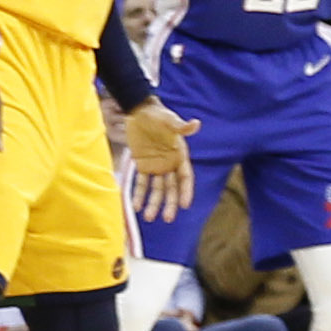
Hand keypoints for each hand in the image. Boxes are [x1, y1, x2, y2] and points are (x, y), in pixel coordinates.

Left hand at [123, 104, 197, 219]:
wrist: (139, 111)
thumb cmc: (158, 115)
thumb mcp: (169, 120)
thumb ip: (180, 126)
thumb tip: (196, 124)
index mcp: (179, 155)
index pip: (185, 177)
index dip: (186, 191)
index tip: (184, 205)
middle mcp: (169, 164)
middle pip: (172, 188)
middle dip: (170, 203)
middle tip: (167, 218)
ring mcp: (156, 166)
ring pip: (157, 189)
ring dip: (154, 203)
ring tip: (149, 216)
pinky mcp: (143, 165)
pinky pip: (141, 183)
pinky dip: (139, 194)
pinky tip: (135, 206)